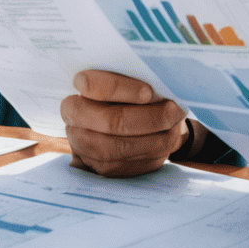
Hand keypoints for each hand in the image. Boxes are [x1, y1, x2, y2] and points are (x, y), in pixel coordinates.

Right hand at [61, 71, 188, 177]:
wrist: (120, 124)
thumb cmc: (122, 95)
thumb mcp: (120, 81)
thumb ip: (127, 76)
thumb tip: (154, 76)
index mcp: (73, 97)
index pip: (92, 87)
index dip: (119, 87)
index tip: (148, 91)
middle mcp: (75, 126)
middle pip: (111, 121)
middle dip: (148, 116)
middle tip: (173, 109)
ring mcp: (87, 152)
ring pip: (123, 147)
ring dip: (155, 136)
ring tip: (174, 123)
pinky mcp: (104, 171)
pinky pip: (130, 165)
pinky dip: (154, 151)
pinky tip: (168, 138)